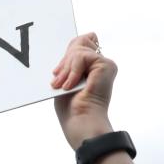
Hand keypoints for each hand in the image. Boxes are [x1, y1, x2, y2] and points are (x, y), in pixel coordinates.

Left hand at [51, 32, 117, 149]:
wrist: (81, 122)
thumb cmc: (72, 109)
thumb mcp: (66, 80)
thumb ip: (71, 62)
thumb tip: (75, 42)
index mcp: (92, 68)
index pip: (80, 44)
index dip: (67, 54)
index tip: (57, 73)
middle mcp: (100, 65)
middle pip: (79, 43)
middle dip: (64, 62)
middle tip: (58, 81)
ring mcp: (104, 64)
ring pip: (78, 50)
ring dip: (66, 70)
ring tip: (63, 86)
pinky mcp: (106, 65)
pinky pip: (82, 56)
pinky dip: (72, 71)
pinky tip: (70, 85)